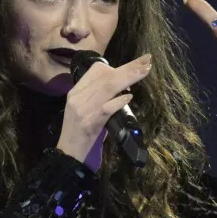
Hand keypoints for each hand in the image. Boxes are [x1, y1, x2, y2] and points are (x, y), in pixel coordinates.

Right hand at [55, 53, 151, 172]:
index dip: (117, 66)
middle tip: (147, 61)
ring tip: (144, 72)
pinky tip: (129, 97)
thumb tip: (123, 89)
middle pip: (106, 76)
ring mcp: (82, 110)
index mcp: (76, 92)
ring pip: (107, 88)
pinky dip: (118, 101)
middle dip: (129, 67)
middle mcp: (77, 98)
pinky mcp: (88, 123)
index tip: (135, 65)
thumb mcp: (87, 112)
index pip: (96, 70)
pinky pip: (106, 108)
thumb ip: (100, 99)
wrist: (69, 157)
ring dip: (128, 78)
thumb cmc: (81, 136)